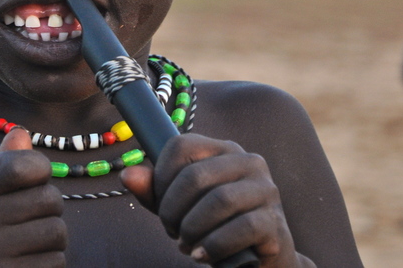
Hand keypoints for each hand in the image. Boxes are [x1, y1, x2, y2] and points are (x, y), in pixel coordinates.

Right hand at [0, 128, 66, 266]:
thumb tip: (22, 133)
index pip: (25, 164)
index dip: (40, 170)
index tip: (33, 181)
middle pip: (50, 198)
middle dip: (48, 209)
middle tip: (29, 219)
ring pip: (57, 231)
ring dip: (51, 239)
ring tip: (27, 243)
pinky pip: (56, 261)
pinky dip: (48, 263)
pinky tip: (25, 263)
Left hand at [121, 133, 307, 266]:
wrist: (257, 261)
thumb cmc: (213, 226)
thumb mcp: (180, 206)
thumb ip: (154, 191)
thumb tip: (128, 176)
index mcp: (222, 149)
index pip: (181, 145)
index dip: (160, 177)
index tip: (159, 204)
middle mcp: (248, 161)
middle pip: (195, 175)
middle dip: (172, 209)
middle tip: (171, 231)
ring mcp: (265, 190)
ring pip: (218, 201)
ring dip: (192, 228)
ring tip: (186, 244)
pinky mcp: (274, 221)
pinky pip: (240, 228)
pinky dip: (214, 245)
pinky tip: (204, 255)